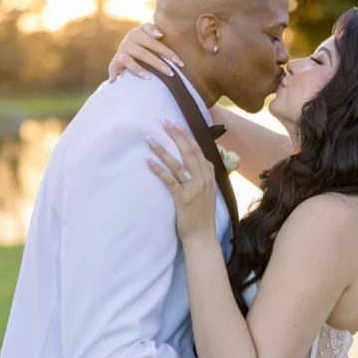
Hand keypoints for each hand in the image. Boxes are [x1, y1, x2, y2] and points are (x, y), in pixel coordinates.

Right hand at [108, 22, 183, 80]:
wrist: (129, 43)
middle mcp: (129, 41)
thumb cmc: (146, 40)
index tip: (177, 60)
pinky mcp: (115, 61)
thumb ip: (156, 32)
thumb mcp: (151, 33)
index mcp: (139, 32)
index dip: (166, 51)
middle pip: (144, 53)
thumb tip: (160, 35)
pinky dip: (113, 73)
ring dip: (137, 69)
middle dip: (158, 64)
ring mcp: (121, 51)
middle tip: (171, 73)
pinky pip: (113, 67)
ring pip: (128, 60)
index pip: (153, 42)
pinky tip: (115, 81)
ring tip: (148, 77)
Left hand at [147, 122, 216, 240]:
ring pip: (178, 163)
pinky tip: (148, 161)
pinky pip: (170, 180)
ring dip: (162, 150)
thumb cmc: (202, 213)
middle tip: (164, 123)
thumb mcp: (208, 191)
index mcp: (209, 175)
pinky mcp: (183, 198)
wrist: (202, 234)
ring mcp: (194, 188)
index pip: (198, 150)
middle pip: (189, 152)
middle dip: (176, 135)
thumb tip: (195, 161)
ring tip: (150, 139)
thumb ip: (203, 175)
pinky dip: (159, 169)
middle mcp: (204, 179)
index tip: (176, 124)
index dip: (186, 136)